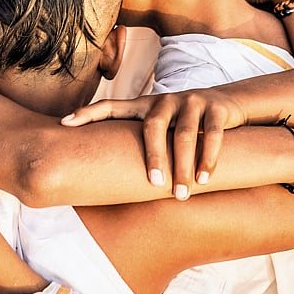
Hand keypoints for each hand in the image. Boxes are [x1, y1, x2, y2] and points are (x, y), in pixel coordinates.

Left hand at [62, 90, 248, 198]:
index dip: (88, 113)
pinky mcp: (215, 108)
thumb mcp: (160, 126)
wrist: (228, 103)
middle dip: (154, 157)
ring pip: (185, 134)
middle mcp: (165, 100)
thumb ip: (136, 139)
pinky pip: (212, 134)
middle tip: (154, 185)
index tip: (65, 124)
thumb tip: (102, 170)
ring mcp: (191, 101)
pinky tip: (204, 179)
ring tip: (181, 193)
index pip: (111, 106)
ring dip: (184, 166)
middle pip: (153, 126)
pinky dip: (208, 158)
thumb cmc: (183, 122)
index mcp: (144, 105)